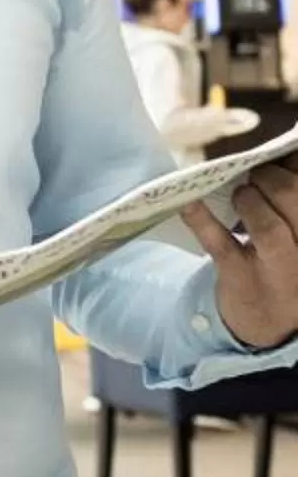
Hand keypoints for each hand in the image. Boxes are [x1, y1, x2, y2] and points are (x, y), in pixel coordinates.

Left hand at [181, 160, 297, 351]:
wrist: (268, 323)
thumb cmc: (285, 264)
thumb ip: (291, 201)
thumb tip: (285, 153)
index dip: (293, 168)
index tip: (280, 157)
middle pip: (297, 203)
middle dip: (274, 180)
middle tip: (258, 175)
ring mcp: (275, 269)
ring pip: (269, 228)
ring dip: (251, 200)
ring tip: (243, 194)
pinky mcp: (240, 278)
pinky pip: (219, 243)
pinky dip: (201, 218)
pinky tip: (189, 202)